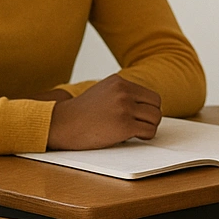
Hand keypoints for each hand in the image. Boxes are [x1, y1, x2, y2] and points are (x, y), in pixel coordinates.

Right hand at [46, 74, 161, 149]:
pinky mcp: (124, 125)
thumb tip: (145, 107)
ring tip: (136, 132)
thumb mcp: (102, 92)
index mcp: (119, 82)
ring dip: (149, 127)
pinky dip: (145, 136)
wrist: (62, 124)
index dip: (147, 108)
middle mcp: (123, 91)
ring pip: (155, 118)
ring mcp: (124, 107)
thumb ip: (121, 94)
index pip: (149, 95)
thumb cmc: (81, 113)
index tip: (140, 117)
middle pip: (156, 105)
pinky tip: (134, 137)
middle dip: (151, 117)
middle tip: (140, 125)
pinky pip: (149, 131)